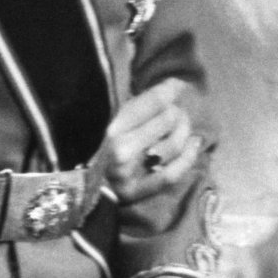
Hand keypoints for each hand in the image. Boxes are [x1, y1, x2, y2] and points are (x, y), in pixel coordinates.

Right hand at [100, 78, 201, 203]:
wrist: (84, 185)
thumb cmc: (104, 143)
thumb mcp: (118, 117)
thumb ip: (144, 104)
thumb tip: (177, 85)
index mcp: (112, 126)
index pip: (154, 101)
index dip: (170, 90)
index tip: (176, 86)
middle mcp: (120, 151)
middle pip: (169, 118)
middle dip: (177, 112)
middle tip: (176, 112)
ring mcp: (129, 174)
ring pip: (175, 144)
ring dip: (185, 132)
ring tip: (182, 128)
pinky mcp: (137, 193)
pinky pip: (174, 173)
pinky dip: (189, 155)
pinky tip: (193, 143)